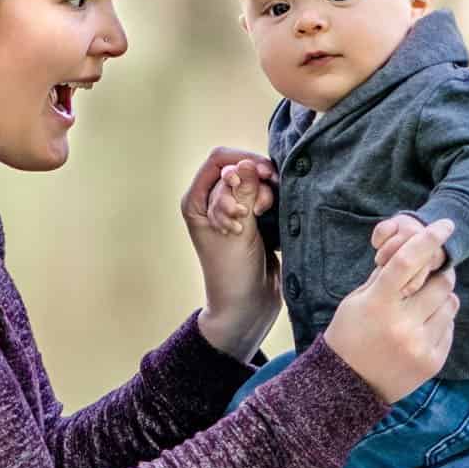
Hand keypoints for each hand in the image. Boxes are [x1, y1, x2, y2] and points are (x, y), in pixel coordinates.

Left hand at [180, 147, 280, 360]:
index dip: (241, 163)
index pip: (219, 161)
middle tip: (261, 206)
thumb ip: (244, 195)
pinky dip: (272, 200)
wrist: (248, 306)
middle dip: (255, 181)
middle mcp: (212, 201)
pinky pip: (265, 195)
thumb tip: (248, 163)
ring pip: (255, 181)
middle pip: (239, 168)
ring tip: (263, 215)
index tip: (263, 176)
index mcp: (196, 201)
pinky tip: (271, 217)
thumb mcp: (238, 232)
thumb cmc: (232, 274)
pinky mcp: (253, 218)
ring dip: (264, 193)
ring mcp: (233, 209)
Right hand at [323, 219, 456, 403]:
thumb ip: (384, 277)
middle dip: (440, 273)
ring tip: (424, 305)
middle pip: (440, 282)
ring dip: (441, 298)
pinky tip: (421, 328)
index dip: (429, 239)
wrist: (346, 386)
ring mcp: (419, 345)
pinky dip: (440, 321)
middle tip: (433, 274)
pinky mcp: (432, 362)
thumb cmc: (349, 335)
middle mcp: (402, 325)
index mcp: (378, 304)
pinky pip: (449, 328)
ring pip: (450, 304)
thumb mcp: (357, 301)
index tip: (446, 224)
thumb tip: (412, 251)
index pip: (408, 261)